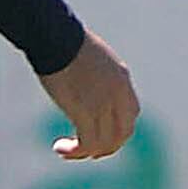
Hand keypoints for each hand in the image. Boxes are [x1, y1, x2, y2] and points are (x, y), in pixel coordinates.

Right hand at [39, 33, 138, 161]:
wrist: (55, 37)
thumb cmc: (64, 43)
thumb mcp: (90, 59)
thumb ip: (95, 77)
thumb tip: (83, 87)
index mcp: (122, 79)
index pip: (132, 113)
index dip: (119, 129)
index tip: (102, 133)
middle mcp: (118, 94)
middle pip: (123, 132)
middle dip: (107, 146)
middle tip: (88, 151)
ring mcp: (104, 103)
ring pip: (104, 142)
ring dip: (86, 151)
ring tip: (66, 151)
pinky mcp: (86, 111)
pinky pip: (87, 142)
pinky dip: (75, 151)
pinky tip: (60, 148)